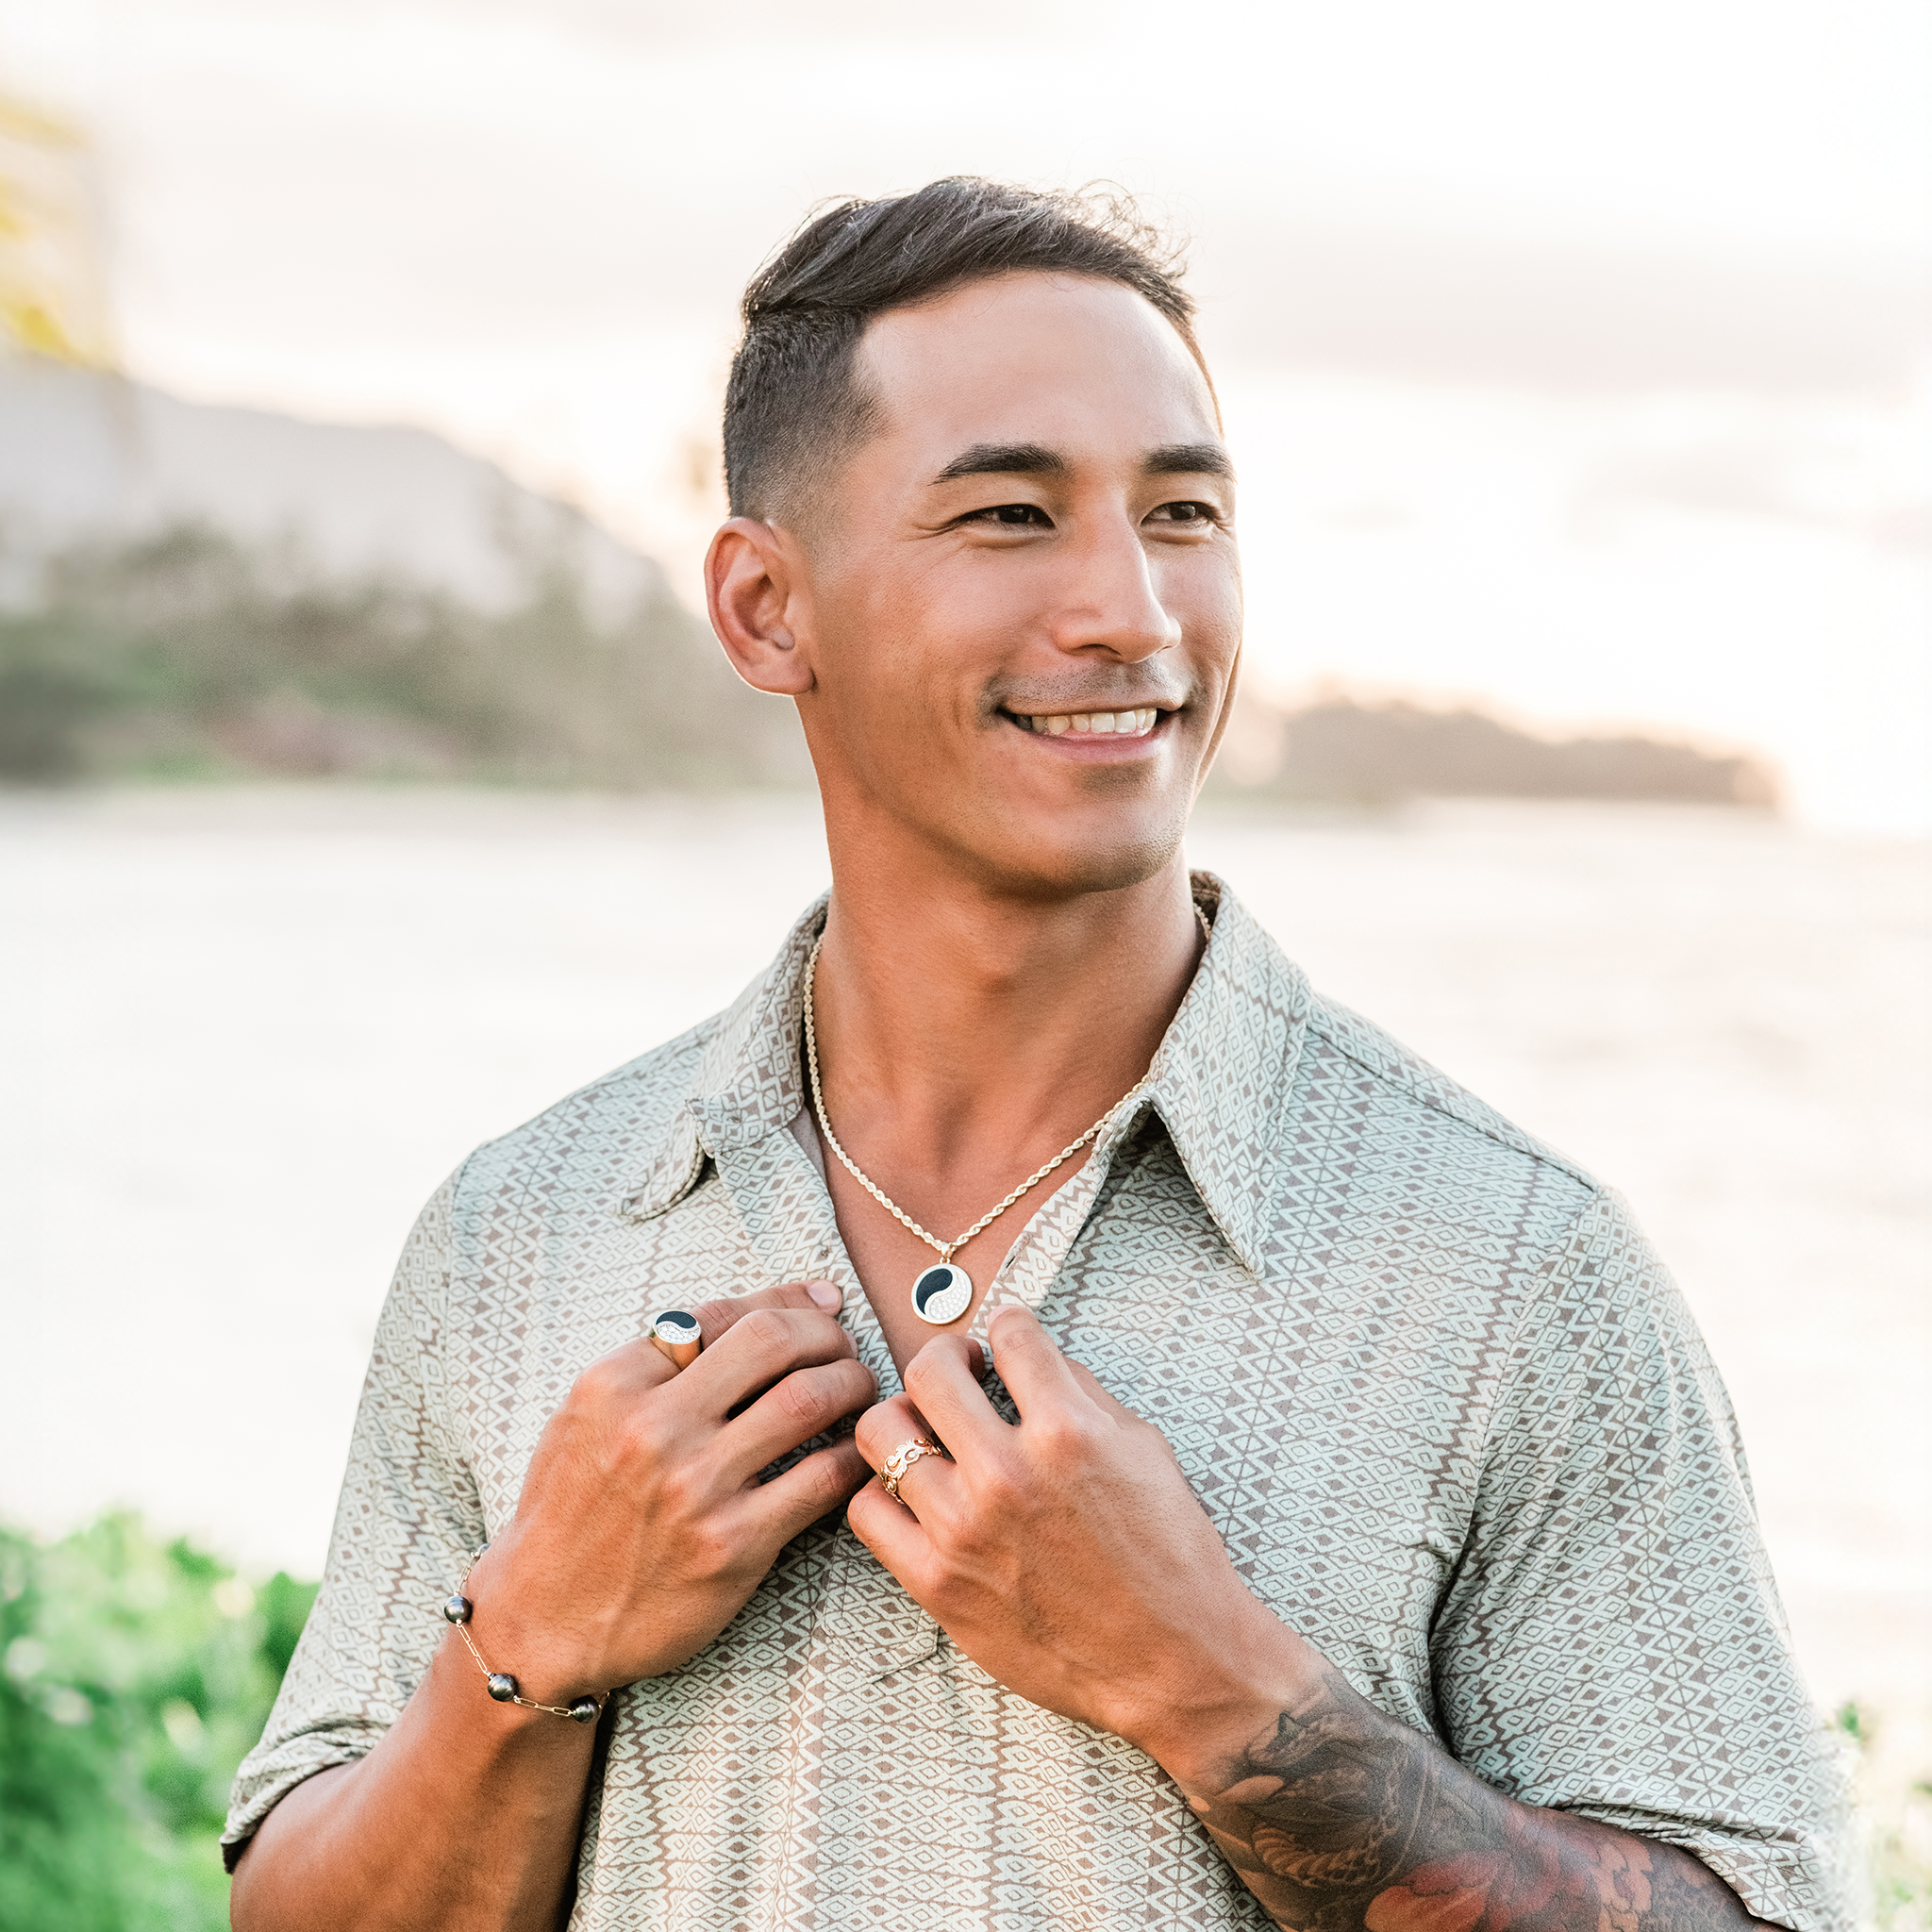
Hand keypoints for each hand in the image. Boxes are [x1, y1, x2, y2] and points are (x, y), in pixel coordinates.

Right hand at [467, 1281, 874, 1700]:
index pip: (722, 1313)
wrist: (544, 1621)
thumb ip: (658, 1362)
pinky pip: (822, 1479)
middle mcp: (653, 1426)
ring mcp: (695, 1486)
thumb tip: (764, 1310)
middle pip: (773, 1341)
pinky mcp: (733, 1545)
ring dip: (852, 1384)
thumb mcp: (587, 1417)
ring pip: (808, 1399)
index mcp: (614, 1384)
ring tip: (859, 1389)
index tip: (820, 1305)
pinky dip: (853, 1457)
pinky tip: (856, 1454)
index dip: (785, 1301)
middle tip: (845, 1347)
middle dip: (826, 1334)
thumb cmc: (572, 1511)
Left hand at [847, 1304, 1296, 1768]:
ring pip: (880, 1433)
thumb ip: (1082, 1394)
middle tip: (962, 1371)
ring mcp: (964, 1529)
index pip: (1010, 1332)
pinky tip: (915, 1492)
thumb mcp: (1143, 1450)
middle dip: (947, 1355)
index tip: (1007, 1342)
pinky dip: (884, 1490)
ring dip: (907, 1419)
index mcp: (1066, 1431)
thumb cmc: (1168, 1557)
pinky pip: (867, 1511)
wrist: (1172, 1663)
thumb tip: (1032, 1360)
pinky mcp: (937, 1583)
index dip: (1010, 1328)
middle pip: (928, 1369)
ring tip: (930, 1432)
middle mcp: (1007, 1473)